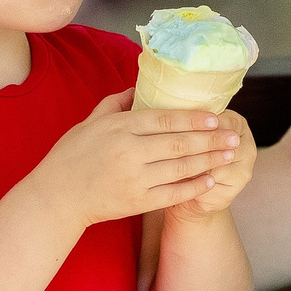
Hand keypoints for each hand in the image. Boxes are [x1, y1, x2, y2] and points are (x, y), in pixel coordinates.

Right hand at [26, 91, 239, 228]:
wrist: (57, 197)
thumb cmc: (71, 156)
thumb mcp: (89, 122)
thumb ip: (114, 104)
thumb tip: (136, 88)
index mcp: (120, 128)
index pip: (165, 119)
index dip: (193, 118)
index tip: (215, 117)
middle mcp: (130, 151)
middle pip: (179, 143)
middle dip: (210, 139)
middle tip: (233, 135)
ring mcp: (135, 178)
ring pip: (181, 168)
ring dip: (209, 161)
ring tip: (229, 154)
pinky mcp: (137, 201)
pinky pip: (173, 193)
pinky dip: (194, 186)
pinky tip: (210, 179)